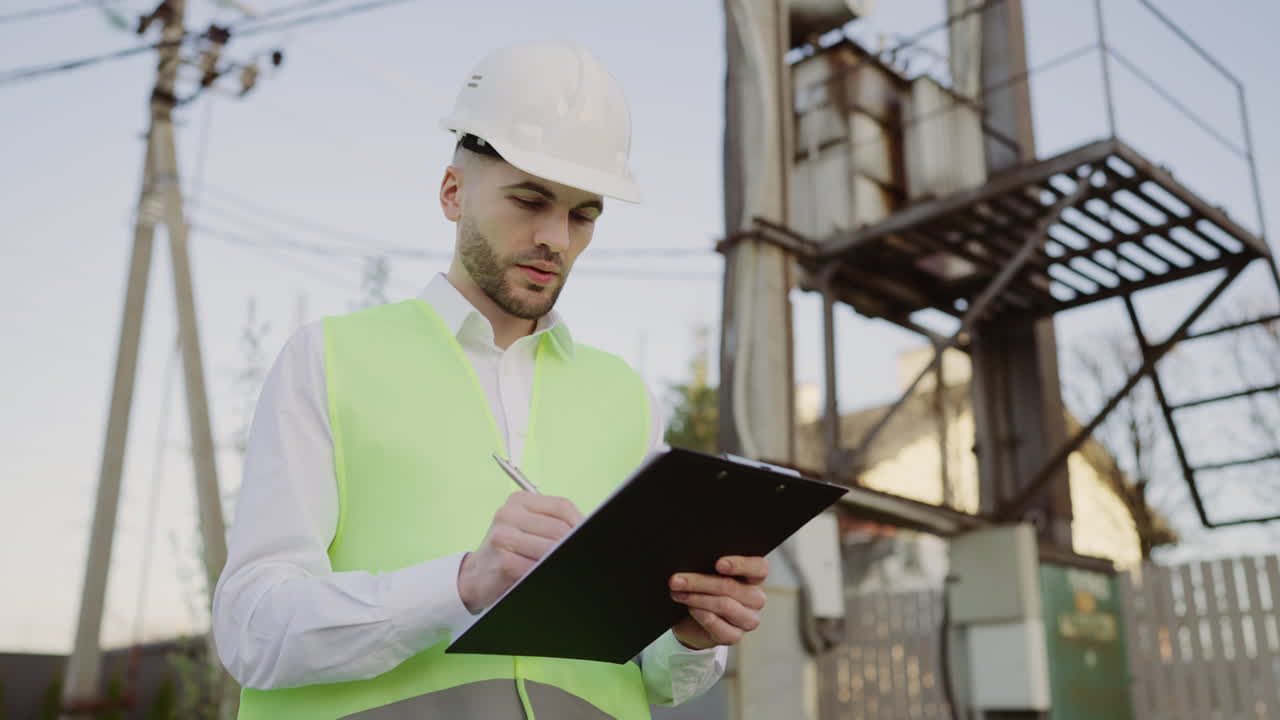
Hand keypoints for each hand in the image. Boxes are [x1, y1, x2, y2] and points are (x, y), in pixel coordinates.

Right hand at [457, 492, 583, 612]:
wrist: (476, 575)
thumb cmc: (508, 551)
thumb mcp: (529, 529)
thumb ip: (554, 525)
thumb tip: (586, 528)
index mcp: (519, 500)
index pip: (562, 507)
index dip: (580, 523)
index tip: (586, 533)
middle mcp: (508, 514)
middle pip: (559, 529)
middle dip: (571, 543)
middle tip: (575, 551)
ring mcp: (503, 536)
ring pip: (550, 548)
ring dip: (559, 557)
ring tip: (561, 561)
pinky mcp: (503, 561)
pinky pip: (537, 567)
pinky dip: (545, 570)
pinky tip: (542, 571)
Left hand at [669, 556, 768, 649]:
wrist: (691, 622)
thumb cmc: (701, 590)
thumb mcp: (706, 574)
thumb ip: (708, 566)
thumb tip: (693, 560)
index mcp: (753, 578)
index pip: (759, 568)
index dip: (741, 565)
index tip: (718, 563)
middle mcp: (755, 599)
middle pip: (732, 587)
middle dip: (700, 582)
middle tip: (676, 580)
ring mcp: (748, 620)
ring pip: (724, 605)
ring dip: (697, 598)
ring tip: (677, 593)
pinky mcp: (735, 636)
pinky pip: (718, 625)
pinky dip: (701, 615)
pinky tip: (690, 608)